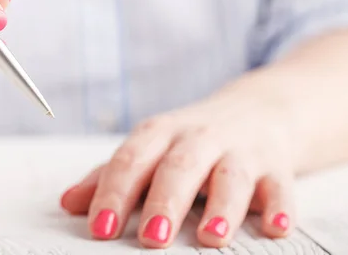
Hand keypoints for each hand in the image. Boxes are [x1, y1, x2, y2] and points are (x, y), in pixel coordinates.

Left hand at [60, 88, 296, 247]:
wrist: (257, 110)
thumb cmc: (191, 138)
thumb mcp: (150, 148)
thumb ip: (112, 175)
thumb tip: (67, 203)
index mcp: (160, 133)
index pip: (131, 161)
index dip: (114, 193)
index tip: (99, 229)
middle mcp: (198, 138)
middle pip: (179, 166)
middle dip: (165, 201)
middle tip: (152, 238)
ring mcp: (239, 150)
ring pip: (230, 175)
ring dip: (222, 206)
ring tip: (210, 237)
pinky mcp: (275, 166)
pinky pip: (280, 185)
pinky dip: (280, 205)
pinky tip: (275, 227)